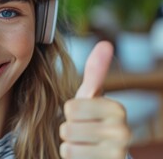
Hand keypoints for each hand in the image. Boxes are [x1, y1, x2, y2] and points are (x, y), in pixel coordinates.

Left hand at [60, 41, 130, 158]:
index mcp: (117, 109)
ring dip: (70, 145)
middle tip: (83, 132)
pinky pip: (69, 157)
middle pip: (67, 127)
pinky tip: (85, 156)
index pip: (70, 108)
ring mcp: (116, 152)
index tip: (84, 117)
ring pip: (67, 144)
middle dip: (69, 130)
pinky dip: (72, 158)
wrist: (99, 152)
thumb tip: (106, 43)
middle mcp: (122, 132)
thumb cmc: (91, 120)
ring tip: (84, 144)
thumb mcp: (91, 95)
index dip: (70, 113)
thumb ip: (96, 71)